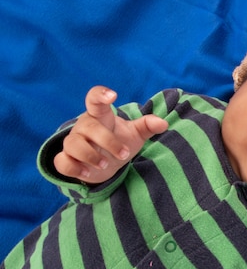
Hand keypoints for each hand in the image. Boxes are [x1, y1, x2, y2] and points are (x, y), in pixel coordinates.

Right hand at [53, 86, 168, 183]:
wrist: (105, 163)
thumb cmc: (119, 141)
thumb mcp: (135, 134)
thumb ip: (147, 125)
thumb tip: (163, 123)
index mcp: (100, 116)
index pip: (94, 99)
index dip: (100, 94)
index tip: (113, 96)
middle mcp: (84, 127)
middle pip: (90, 128)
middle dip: (108, 142)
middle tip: (124, 155)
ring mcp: (73, 143)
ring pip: (73, 144)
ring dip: (90, 156)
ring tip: (106, 165)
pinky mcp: (66, 160)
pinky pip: (62, 162)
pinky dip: (74, 168)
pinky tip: (88, 173)